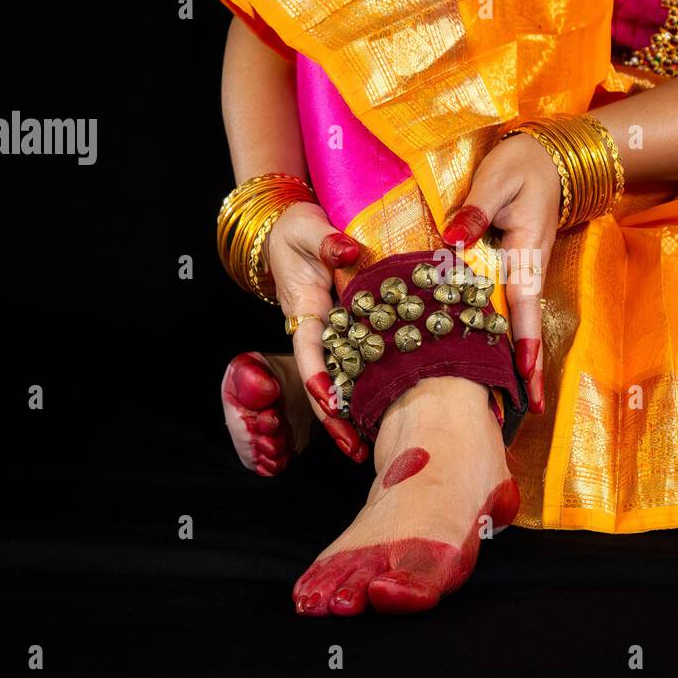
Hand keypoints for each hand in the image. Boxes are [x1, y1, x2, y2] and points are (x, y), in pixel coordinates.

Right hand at [264, 200, 368, 461]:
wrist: (292, 230)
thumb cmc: (297, 230)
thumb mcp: (308, 227)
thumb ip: (327, 239)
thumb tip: (348, 249)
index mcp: (303, 309)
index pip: (309, 349)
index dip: (317, 377)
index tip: (328, 402)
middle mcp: (316, 329)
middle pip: (322, 380)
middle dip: (334, 418)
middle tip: (355, 450)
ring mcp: (332, 334)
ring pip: (339, 380)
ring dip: (351, 414)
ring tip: (368, 448)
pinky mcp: (349, 332)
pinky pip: (357, 364)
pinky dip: (366, 389)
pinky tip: (384, 412)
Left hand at [442, 133, 557, 412]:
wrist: (547, 158)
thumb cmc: (521, 166)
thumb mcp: (497, 179)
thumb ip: (475, 209)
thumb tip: (452, 240)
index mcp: (526, 252)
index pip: (525, 303)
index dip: (525, 340)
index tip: (525, 374)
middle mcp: (526, 269)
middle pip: (526, 326)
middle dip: (528, 368)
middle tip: (527, 411)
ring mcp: (520, 272)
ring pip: (517, 321)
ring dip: (517, 359)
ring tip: (515, 400)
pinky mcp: (511, 269)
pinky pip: (506, 307)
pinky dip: (504, 336)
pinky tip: (494, 359)